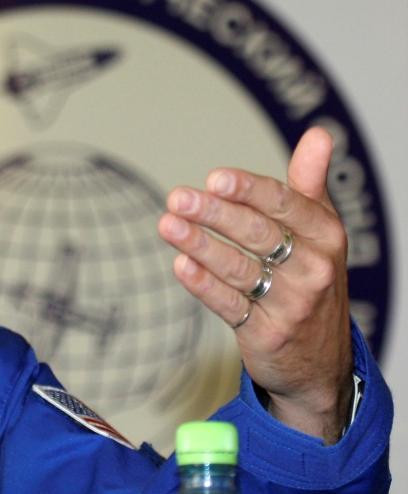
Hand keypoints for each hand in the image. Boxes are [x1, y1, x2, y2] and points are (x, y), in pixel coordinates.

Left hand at [158, 127, 352, 444]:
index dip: (248, 190)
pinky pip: (230, 305)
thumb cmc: (311, 277)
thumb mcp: (321, 230)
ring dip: (199, 245)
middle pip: (258, 234)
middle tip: (178, 197)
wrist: (322, 361)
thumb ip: (309, 182)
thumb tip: (318, 133)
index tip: (215, 178)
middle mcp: (313, 269)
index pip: (285, 205)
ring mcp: (291, 304)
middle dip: (215, 214)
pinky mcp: (266, 333)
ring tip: (167, 224)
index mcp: (326, 235)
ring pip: (239, 269)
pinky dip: (203, 285)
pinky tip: (180, 266)